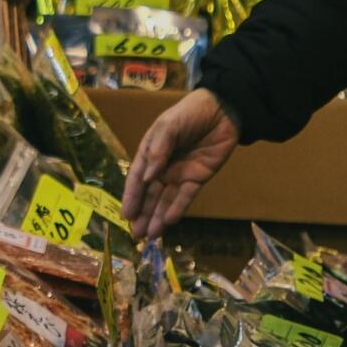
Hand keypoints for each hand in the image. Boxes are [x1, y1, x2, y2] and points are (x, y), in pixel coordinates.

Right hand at [123, 87, 240, 238]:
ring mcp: (180, 173)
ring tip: (150, 235)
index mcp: (150, 152)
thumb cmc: (188, 114)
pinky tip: (169, 221)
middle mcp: (163, 166)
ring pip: (166, 199)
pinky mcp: (198, 178)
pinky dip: (177, 208)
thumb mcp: (168, 126)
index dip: (131, 196)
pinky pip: (186, 196)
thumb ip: (158, 151)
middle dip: (142, 213)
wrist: (221, 111)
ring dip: (157, 216)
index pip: (137, 178)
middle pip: (150, 193)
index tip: (125, 214)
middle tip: (135, 234)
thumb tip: (147, 178)